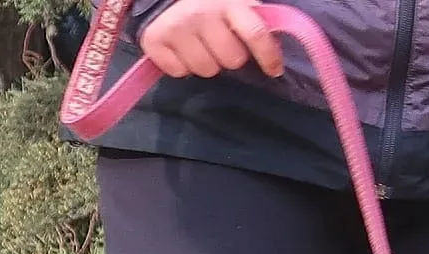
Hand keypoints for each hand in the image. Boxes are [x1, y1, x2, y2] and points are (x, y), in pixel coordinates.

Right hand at [139, 0, 283, 78]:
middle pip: (232, 60)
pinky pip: (178, 71)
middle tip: (220, 44)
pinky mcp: (154, 39)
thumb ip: (253, 23)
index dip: (269, 57)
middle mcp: (200, 13)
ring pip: (206, 69)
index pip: (257, 34)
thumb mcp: (235, 4)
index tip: (274, 70)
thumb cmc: (208, 3)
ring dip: (206, 62)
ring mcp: (176, 26)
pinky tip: (180, 49)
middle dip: (230, 56)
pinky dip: (180, 65)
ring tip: (200, 46)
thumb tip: (273, 53)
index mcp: (228, 3)